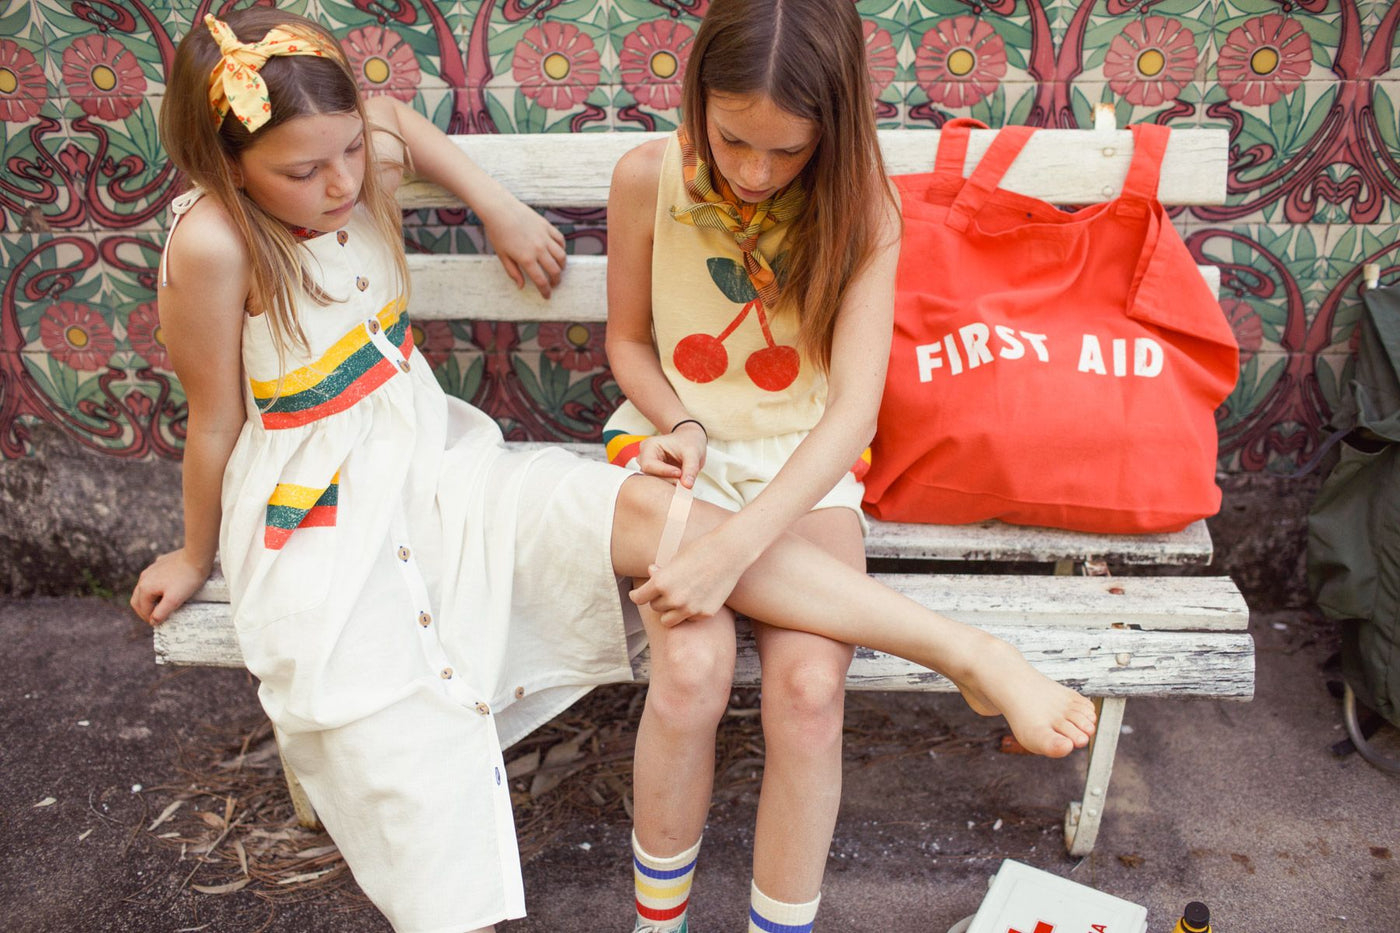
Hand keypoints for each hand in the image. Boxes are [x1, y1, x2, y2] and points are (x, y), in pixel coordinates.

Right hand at [130, 548, 211, 626]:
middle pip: (137, 599)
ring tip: (160, 606)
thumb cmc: (187, 579)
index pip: (142, 609)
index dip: (150, 619)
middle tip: (155, 618)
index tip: (159, 624)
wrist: (197, 556)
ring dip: (149, 599)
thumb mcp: (174, 600)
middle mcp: (144, 577)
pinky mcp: (160, 564)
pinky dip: (155, 588)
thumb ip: (161, 612)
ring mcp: (151, 569)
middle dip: (144, 611)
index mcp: (145, 587)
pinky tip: (165, 589)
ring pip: (144, 588)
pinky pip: (153, 578)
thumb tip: (153, 621)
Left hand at [479, 197, 566, 297]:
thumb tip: (521, 286)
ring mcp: (544, 237)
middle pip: (555, 270)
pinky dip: (562, 248)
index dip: (545, 291)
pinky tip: (558, 252)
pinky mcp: (547, 227)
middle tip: (554, 284)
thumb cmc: (498, 232)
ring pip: (561, 256)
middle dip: (556, 280)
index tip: (547, 295)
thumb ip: (513, 272)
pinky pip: (560, 240)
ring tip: (558, 269)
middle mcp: (538, 249)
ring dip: (562, 266)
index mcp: (526, 259)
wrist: (500, 209)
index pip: (541, 280)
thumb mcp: (502, 255)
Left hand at [628, 525, 749, 626]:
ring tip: (678, 599)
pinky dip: (689, 612)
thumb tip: (651, 573)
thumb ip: (661, 573)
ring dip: (670, 611)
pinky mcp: (704, 613)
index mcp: (661, 582)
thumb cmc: (701, 550)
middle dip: (659, 599)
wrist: (729, 552)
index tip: (637, 595)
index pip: (638, 599)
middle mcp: (673, 598)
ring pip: (668, 620)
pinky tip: (698, 597)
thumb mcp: (676, 559)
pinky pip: (689, 618)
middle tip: (668, 588)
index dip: (637, 596)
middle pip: (655, 607)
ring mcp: (689, 609)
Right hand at [637, 421, 706, 488]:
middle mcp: (645, 457)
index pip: (649, 465)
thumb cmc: (689, 442)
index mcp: (649, 446)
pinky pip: (659, 485)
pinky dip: (670, 485)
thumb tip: (687, 486)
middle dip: (668, 480)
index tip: (680, 473)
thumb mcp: (693, 453)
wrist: (691, 441)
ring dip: (669, 484)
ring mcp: (649, 468)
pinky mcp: (655, 475)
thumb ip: (690, 469)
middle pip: (650, 475)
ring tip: (683, 481)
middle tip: (684, 481)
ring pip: (654, 482)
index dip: (664, 472)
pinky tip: (681, 483)